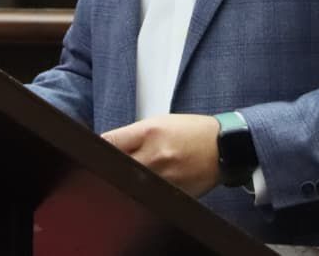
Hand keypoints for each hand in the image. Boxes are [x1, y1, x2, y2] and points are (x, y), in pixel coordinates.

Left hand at [101, 114, 220, 196]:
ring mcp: (164, 177)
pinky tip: (149, 185)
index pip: (109, 142)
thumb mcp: (160, 122)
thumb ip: (134, 135)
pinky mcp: (173, 194)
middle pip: (116, 167)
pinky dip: (145, 192)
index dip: (98, 148)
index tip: (94, 151)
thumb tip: (108, 147)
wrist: (225, 147)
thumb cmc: (192, 131)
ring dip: (127, 181)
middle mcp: (155, 155)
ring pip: (131, 185)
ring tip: (135, 174)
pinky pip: (150, 196)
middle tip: (110, 166)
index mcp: (149, 132)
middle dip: (110, 167)